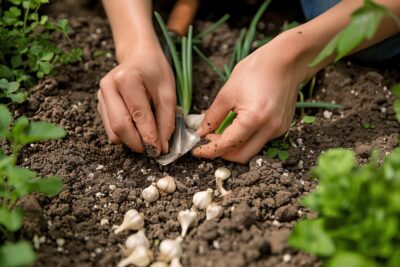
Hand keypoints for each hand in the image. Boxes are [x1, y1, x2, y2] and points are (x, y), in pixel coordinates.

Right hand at [97, 46, 175, 155]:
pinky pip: (110, 129)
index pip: (138, 116)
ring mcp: (100, 96)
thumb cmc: (155, 72)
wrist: (139, 57)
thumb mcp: (168, 92)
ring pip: (113, 132)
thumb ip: (167, 119)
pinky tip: (137, 129)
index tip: (160, 150)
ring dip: (131, 142)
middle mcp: (108, 87)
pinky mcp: (100, 105)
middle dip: (137, 143)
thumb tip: (163, 146)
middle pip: (120, 127)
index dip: (150, 137)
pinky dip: (125, 136)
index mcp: (126, 79)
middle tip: (153, 150)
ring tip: (147, 139)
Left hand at [193, 34, 310, 163]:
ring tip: (222, 131)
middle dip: (222, 153)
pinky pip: (261, 141)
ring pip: (252, 150)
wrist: (285, 60)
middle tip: (209, 141)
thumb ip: (212, 116)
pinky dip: (246, 139)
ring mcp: (279, 130)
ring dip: (234, 146)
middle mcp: (269, 129)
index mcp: (254, 119)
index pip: (227, 145)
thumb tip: (202, 132)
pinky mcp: (282, 127)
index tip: (197, 150)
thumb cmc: (256, 70)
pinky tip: (238, 125)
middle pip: (241, 157)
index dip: (209, 151)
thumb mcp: (227, 92)